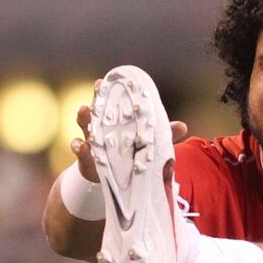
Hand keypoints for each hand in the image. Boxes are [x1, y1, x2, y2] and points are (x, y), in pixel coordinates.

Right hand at [71, 79, 187, 181]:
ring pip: (84, 126)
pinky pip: (79, 151)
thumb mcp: (147, 144)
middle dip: (96, 96)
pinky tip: (82, 145)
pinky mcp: (86, 159)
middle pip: (95, 110)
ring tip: (84, 110)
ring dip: (83, 117)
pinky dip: (79, 147)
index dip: (106, 92)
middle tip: (97, 88)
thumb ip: (163, 135)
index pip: (109, 104)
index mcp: (114, 123)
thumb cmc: (130, 156)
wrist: (115, 181)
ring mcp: (91, 142)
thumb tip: (182, 126)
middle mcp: (100, 129)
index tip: (104, 80)